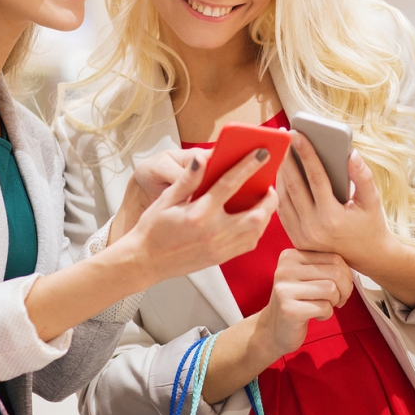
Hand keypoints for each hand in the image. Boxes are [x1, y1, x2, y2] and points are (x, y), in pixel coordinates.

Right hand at [119, 149, 276, 283]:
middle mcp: (213, 233)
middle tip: (267, 185)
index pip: (230, 184)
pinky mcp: (221, 258)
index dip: (249, 166)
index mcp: (199, 214)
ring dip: (265, 214)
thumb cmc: (153, 229)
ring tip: (263, 200)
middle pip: (255, 214)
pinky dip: (256, 229)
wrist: (145, 261)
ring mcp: (219, 248)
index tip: (263, 153)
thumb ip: (188, 179)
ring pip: (256, 231)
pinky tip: (252, 218)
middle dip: (268, 198)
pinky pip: (248, 243)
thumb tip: (202, 159)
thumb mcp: (166, 199)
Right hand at [250, 250, 353, 360]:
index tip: (341, 287)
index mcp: (290, 256)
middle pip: (334, 272)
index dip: (346, 274)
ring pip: (331, 289)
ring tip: (326, 307)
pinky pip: (324, 307)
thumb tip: (354, 262)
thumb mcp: (307, 277)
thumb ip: (325, 265)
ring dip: (335, 301)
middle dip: (345, 289)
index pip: (333, 257)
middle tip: (339, 300)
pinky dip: (327, 314)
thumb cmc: (297, 301)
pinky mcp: (289, 309)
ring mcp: (284, 289)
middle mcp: (285, 269)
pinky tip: (317, 316)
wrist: (273, 330)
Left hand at [276, 132, 391, 270]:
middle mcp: (313, 228)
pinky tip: (281, 173)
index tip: (297, 134)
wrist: (366, 257)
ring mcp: (301, 235)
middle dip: (287, 158)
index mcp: (333, 217)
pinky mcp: (295, 239)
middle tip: (282, 136)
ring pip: (283, 197)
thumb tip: (351, 153)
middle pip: (294, 186)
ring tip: (280, 151)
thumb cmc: (370, 224)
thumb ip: (363, 176)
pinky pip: (282, 210)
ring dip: (280, 172)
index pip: (316, 178)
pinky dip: (280, 190)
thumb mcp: (372, 200)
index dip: (306, 154)